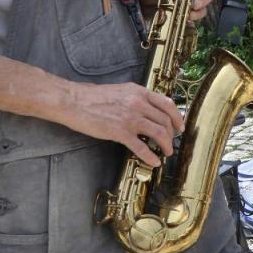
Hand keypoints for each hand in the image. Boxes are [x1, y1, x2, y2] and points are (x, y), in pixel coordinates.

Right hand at [59, 81, 184, 166]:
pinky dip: (151, 156)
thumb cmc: (93, 97)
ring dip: (166, 145)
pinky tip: (154, 161)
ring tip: (166, 152)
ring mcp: (130, 118)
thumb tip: (149, 110)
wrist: (73, 101)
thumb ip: (136, 98)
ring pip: (159, 133)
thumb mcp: (121, 91)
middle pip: (165, 121)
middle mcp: (138, 103)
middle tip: (171, 142)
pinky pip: (141, 147)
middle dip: (172, 134)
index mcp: (139, 92)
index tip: (180, 126)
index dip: (177, 117)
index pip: (167, 104)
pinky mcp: (120, 132)